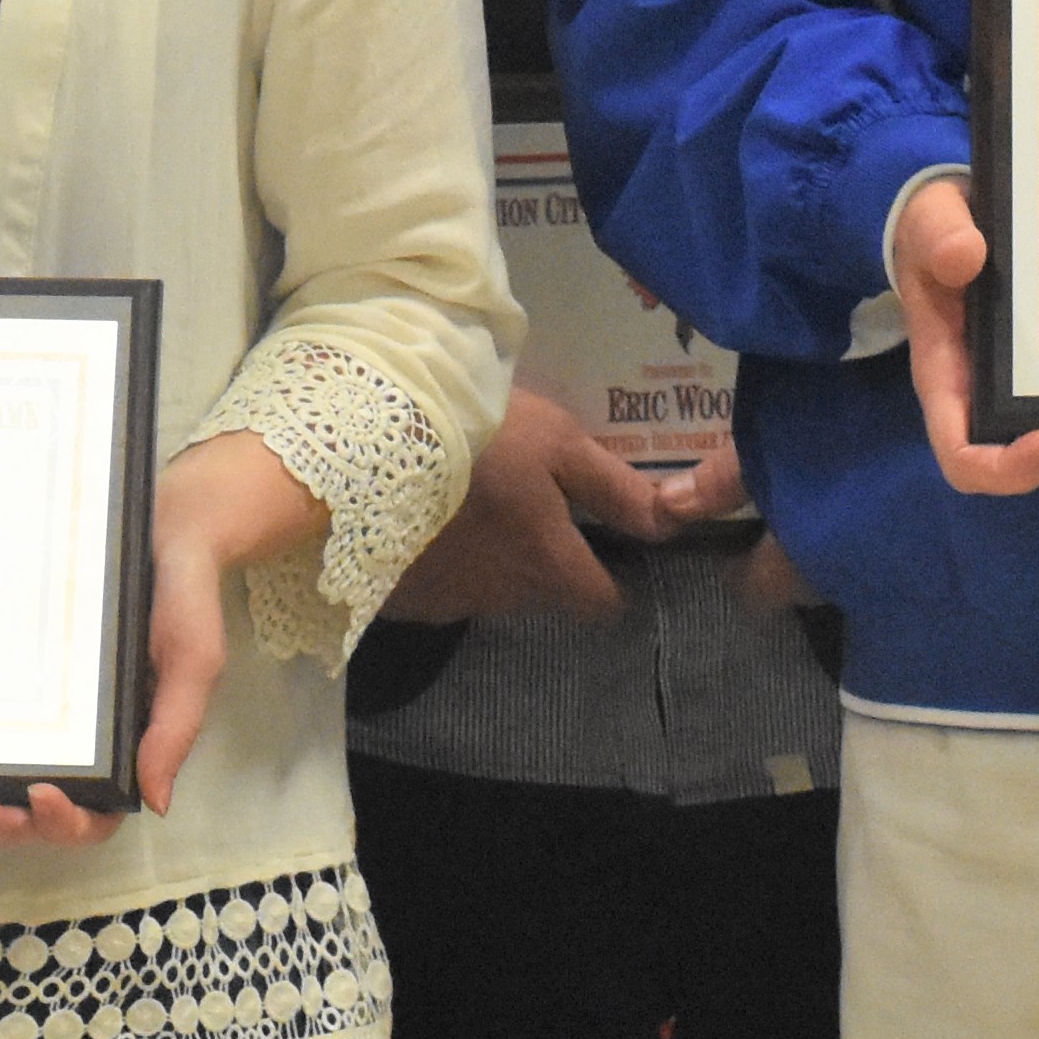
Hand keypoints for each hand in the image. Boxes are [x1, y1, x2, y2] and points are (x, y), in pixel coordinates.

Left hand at [0, 426, 321, 849]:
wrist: (162, 526)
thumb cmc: (183, 597)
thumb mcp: (192, 659)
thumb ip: (175, 727)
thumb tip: (156, 803)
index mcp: (123, 749)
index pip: (95, 813)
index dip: (66, 823)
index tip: (41, 796)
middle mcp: (76, 745)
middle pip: (36, 815)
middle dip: (5, 827)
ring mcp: (39, 719)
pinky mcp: (9, 684)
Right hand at [383, 389, 729, 623]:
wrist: (367, 441)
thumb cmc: (479, 435)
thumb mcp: (558, 443)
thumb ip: (615, 489)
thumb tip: (671, 524)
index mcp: (547, 568)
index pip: (602, 604)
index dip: (612, 578)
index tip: (604, 545)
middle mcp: (501, 600)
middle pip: (541, 593)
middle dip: (542, 559)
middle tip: (527, 502)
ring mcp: (443, 603)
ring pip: (486, 589)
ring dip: (487, 559)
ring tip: (471, 504)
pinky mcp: (396, 597)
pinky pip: (433, 586)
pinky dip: (438, 560)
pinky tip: (425, 518)